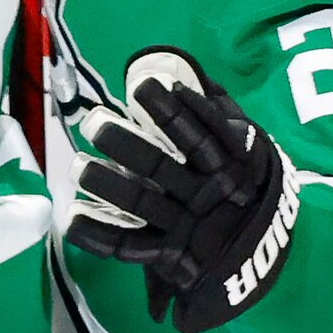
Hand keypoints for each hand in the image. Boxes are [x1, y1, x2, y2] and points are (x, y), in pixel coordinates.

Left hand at [67, 50, 300, 332]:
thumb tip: (193, 76)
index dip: (171, 112)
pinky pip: (129, 246)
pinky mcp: (167, 255)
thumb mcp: (248, 147)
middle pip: (159, 167)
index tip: (142, 88)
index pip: (196, 135)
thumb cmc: (245, 183)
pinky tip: (72, 220)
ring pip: (140, 203)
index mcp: (225, 164)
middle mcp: (204, 194)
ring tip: (77, 167)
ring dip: (107, 186)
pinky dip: (99, 234)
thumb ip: (221, 114)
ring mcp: (184, 226)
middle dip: (125, 145)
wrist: (261, 246)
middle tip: (93, 124)